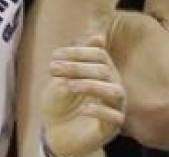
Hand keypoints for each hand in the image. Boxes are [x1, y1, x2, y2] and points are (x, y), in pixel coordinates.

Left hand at [43, 33, 126, 155]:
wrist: (57, 133)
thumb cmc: (61, 102)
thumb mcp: (63, 77)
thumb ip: (77, 58)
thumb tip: (99, 36)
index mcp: (104, 72)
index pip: (99, 55)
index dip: (78, 52)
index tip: (54, 56)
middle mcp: (113, 87)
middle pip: (104, 70)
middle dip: (77, 67)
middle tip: (53, 68)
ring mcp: (115, 107)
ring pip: (114, 91)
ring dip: (90, 85)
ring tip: (68, 86)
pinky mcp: (112, 127)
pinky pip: (115, 117)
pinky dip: (99, 111)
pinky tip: (83, 108)